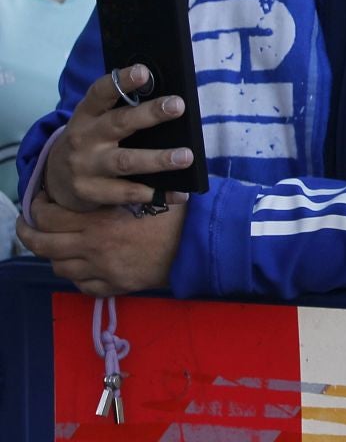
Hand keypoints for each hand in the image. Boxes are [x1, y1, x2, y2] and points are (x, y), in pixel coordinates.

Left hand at [16, 193, 185, 295]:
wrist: (198, 246)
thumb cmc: (176, 215)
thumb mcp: (146, 193)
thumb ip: (118, 192)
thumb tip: (102, 181)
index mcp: (98, 222)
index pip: (49, 217)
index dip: (38, 209)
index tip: (40, 202)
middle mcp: (92, 247)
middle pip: (43, 246)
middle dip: (28, 234)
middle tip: (27, 226)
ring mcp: (101, 270)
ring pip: (59, 267)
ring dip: (55, 255)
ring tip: (59, 245)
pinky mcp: (114, 286)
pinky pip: (82, 285)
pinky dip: (78, 276)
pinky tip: (85, 267)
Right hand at [42, 66, 195, 212]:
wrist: (55, 179)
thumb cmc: (91, 141)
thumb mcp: (96, 121)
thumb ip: (121, 110)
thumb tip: (169, 99)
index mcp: (86, 115)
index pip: (101, 93)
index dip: (121, 81)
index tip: (144, 71)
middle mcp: (84, 138)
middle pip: (119, 124)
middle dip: (149, 114)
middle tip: (178, 106)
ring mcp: (86, 167)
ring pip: (125, 162)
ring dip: (157, 159)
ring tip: (185, 157)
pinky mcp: (91, 192)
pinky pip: (127, 193)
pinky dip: (157, 194)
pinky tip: (179, 193)